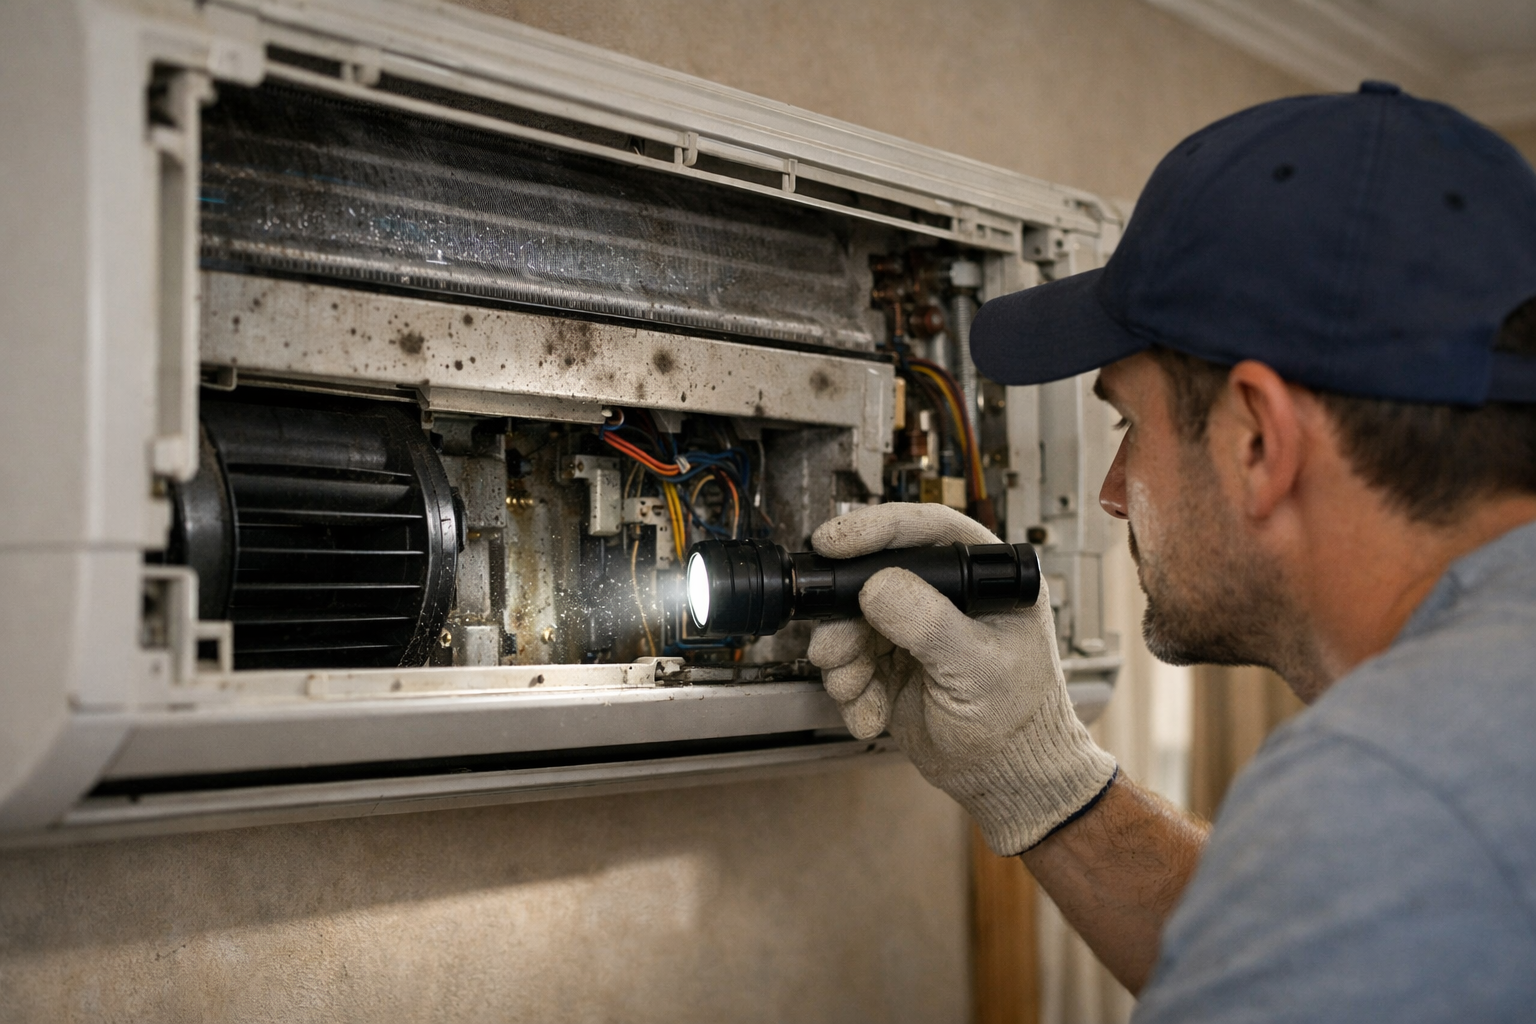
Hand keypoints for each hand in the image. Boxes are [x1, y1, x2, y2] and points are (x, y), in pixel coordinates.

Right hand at [807, 503, 1116, 854]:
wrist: (1007, 780)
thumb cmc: (1019, 721)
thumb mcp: (977, 667)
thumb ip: (929, 624)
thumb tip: (878, 586)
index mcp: (984, 577)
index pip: (927, 531)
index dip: (876, 529)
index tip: (833, 541)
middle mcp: (946, 596)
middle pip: (874, 577)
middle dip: (845, 618)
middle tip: (834, 648)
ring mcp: (915, 630)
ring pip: (852, 621)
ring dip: (844, 660)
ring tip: (856, 690)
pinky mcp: (892, 663)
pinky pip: (851, 662)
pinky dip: (851, 690)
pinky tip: (870, 714)